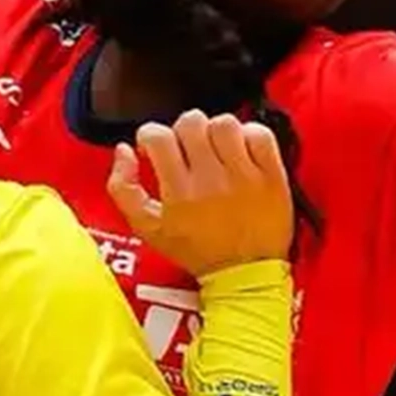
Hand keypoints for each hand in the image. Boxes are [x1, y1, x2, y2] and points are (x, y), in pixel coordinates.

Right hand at [107, 111, 292, 276]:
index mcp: (179, 192)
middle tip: (186, 149)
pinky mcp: (271, 175)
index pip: (158, 136)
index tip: (154, 147)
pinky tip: (241, 152)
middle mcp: (211, 180)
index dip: (150, 135)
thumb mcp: (147, 229)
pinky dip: (249, 136)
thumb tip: (123, 151)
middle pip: (191, 121)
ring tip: (215, 150)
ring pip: (225, 123)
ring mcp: (245, 176)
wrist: (243, 274)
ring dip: (216, 131)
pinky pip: (260, 134)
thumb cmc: (196, 252)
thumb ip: (123, 189)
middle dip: (183, 131)